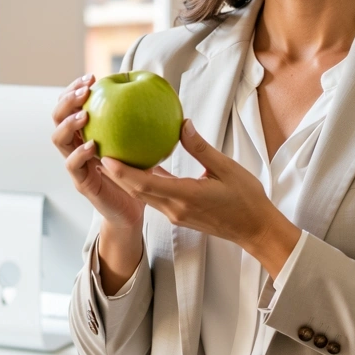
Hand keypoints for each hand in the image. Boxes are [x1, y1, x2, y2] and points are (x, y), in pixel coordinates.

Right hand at [50, 74, 144, 230]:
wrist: (132, 211)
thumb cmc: (137, 173)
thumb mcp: (140, 142)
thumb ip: (141, 121)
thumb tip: (159, 92)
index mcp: (86, 134)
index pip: (72, 105)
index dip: (76, 89)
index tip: (92, 78)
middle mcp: (75, 146)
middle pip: (58, 118)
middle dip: (67, 101)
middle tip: (85, 91)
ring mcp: (75, 165)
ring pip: (59, 140)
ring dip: (69, 124)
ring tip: (85, 115)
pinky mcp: (81, 183)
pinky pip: (73, 166)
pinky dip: (80, 154)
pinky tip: (92, 146)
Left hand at [101, 120, 301, 276]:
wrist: (255, 229)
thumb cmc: (246, 199)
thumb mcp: (226, 168)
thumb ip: (201, 148)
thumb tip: (182, 124)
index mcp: (186, 196)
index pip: (146, 184)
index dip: (123, 172)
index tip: (105, 156)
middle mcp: (175, 208)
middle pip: (137, 191)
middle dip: (115, 175)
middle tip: (99, 152)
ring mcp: (176, 214)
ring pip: (144, 196)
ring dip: (126, 180)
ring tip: (110, 159)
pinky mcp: (179, 215)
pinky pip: (155, 198)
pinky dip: (143, 184)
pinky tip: (140, 168)